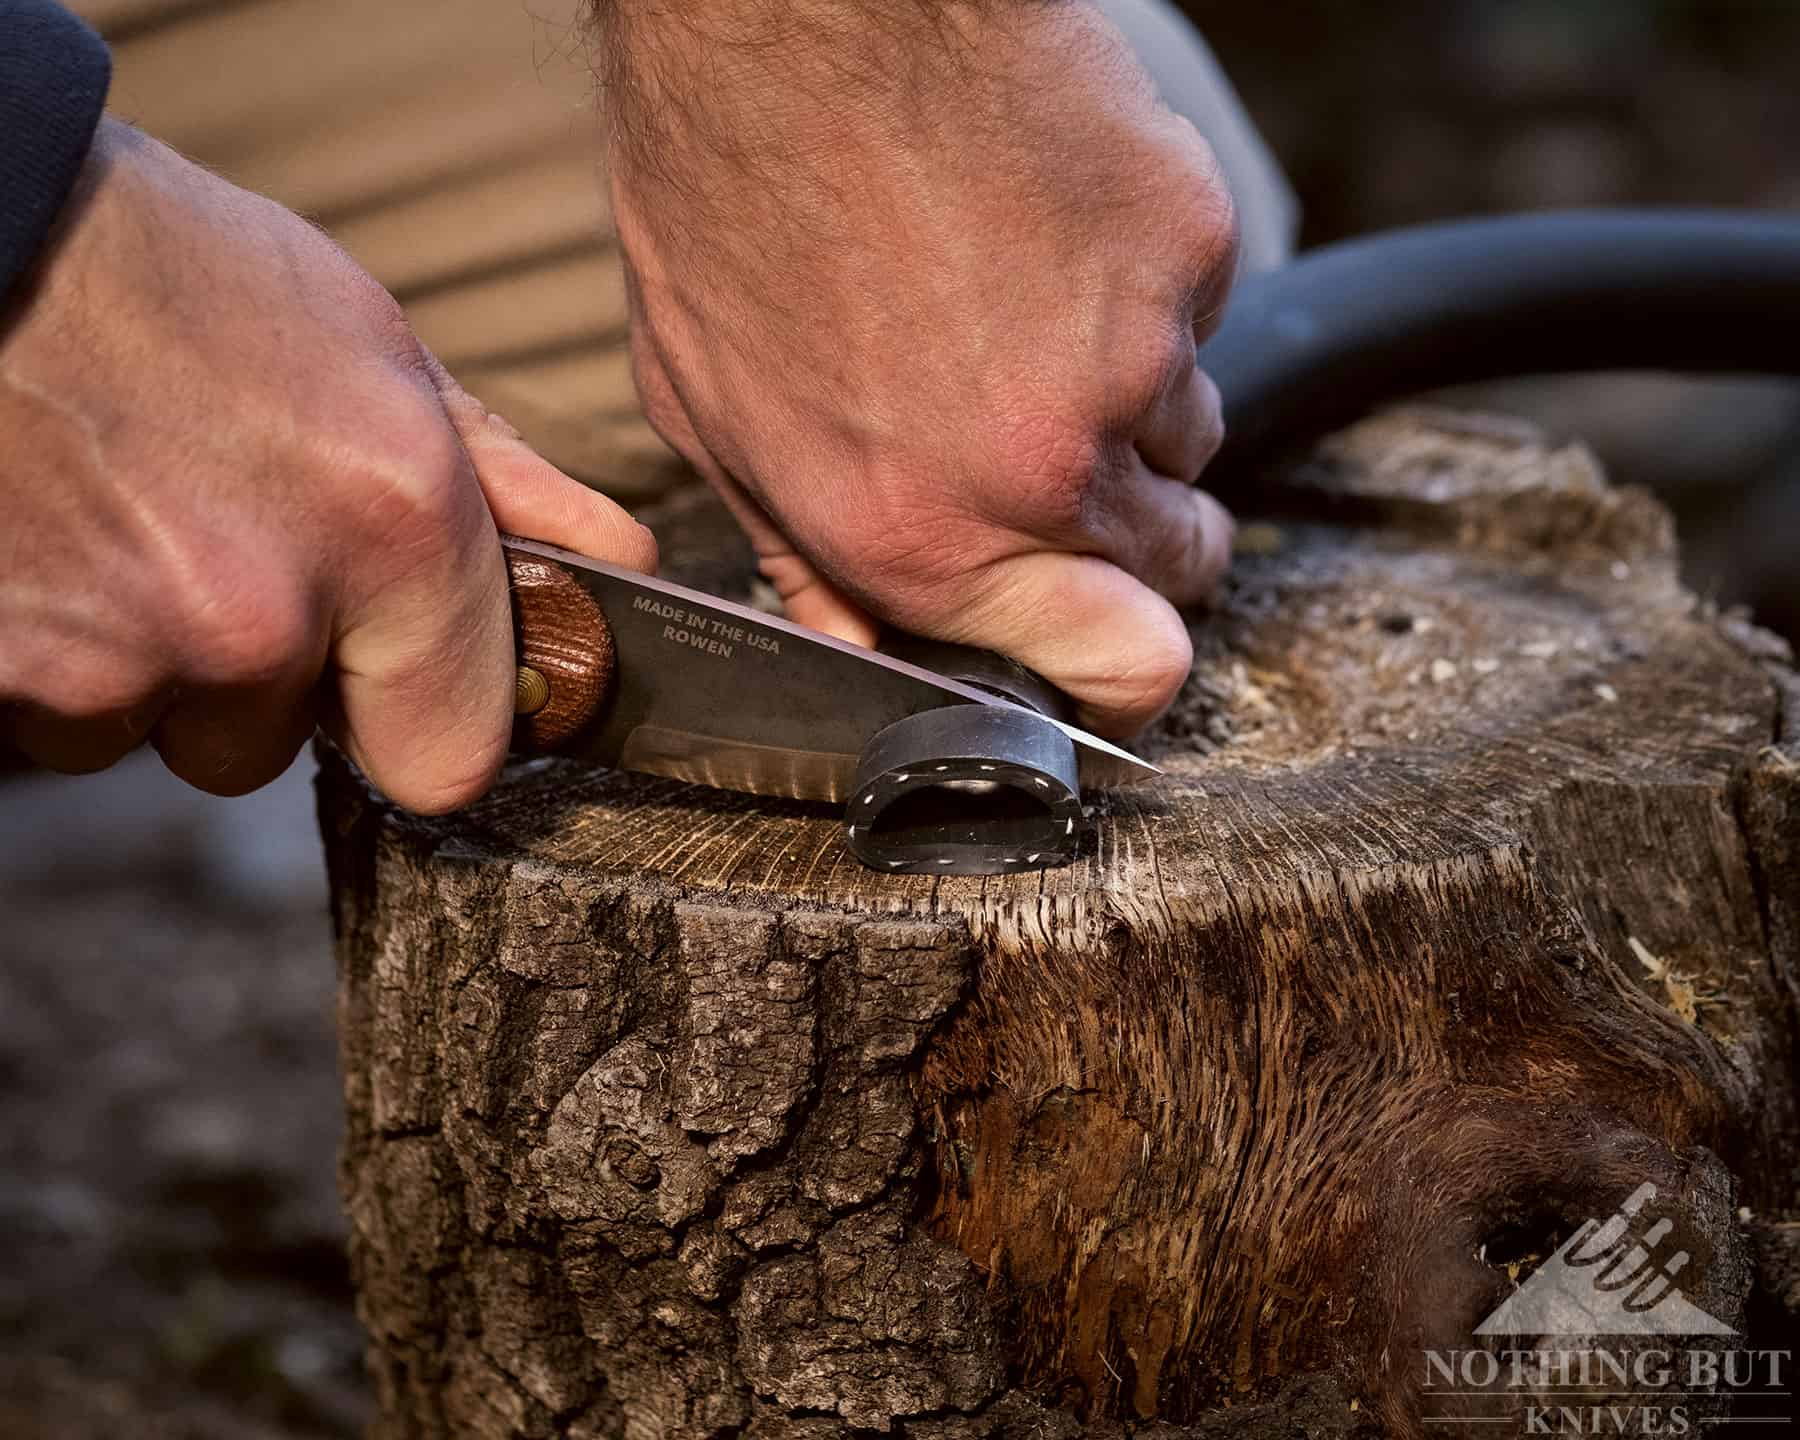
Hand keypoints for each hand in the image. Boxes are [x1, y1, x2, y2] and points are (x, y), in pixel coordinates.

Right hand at [0, 120, 654, 810]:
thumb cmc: (167, 271)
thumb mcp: (366, 341)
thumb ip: (497, 477)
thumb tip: (615, 559)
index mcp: (391, 526)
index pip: (449, 761)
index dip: (416, 732)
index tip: (393, 694)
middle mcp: (263, 613)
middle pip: (265, 744)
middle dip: (243, 678)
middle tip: (200, 546)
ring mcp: (117, 655)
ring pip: (149, 728)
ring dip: (138, 663)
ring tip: (111, 522)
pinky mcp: (2, 668)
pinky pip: (47, 715)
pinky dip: (43, 650)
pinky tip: (46, 538)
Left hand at [600, 0, 1236, 735]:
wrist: (797, 13)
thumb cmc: (728, 196)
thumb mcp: (714, 417)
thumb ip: (809, 555)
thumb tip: (865, 639)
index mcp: (927, 537)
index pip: (1125, 665)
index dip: (1134, 660)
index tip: (1128, 631)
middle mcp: (1045, 467)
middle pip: (1186, 562)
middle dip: (1146, 532)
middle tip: (1079, 462)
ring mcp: (1135, 350)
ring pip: (1193, 427)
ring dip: (1134, 399)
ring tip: (1027, 312)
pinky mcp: (1188, 236)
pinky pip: (1198, 303)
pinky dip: (1144, 283)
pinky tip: (1046, 230)